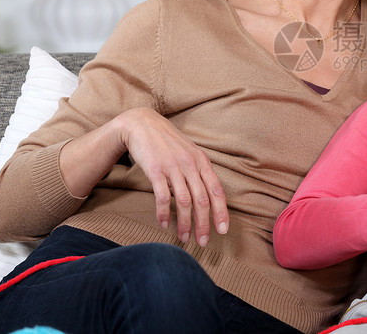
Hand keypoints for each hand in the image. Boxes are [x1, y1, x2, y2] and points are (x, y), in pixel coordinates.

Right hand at [115, 108, 228, 245]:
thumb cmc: (168, 143)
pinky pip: (163, 196)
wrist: (143, 125)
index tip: (223, 230)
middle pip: (202, 200)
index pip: (217, 190)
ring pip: (184, 201)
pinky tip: (164, 224)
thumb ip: (200, 172)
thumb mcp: (190, 153)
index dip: (222, 212)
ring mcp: (173, 167)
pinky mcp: (156, 170)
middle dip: (204, 224)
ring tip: (184, 237)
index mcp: (202, 161)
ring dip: (185, 222)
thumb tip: (210, 196)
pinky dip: (164, 213)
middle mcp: (191, 164)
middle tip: (203, 242)